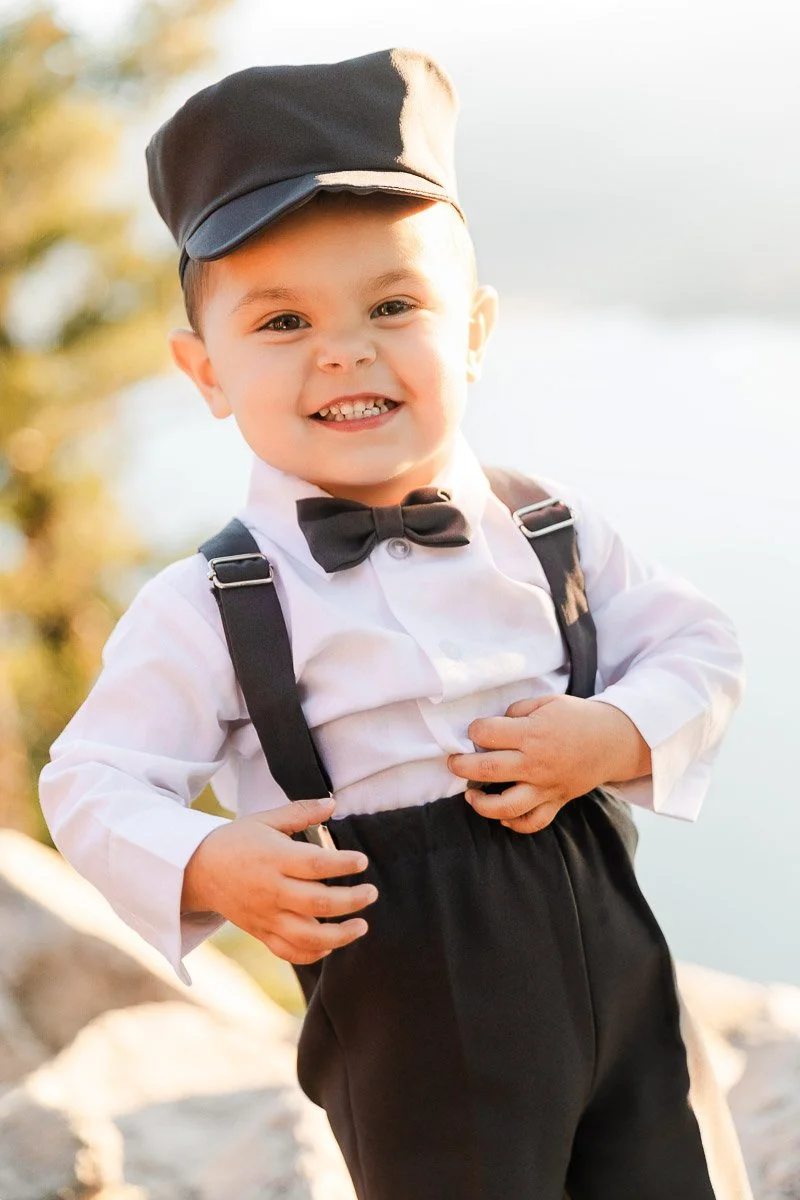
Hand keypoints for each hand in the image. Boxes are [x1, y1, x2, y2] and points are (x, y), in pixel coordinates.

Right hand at [182, 797, 376, 963]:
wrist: (199, 870)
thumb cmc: (237, 841)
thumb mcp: (266, 819)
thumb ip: (301, 812)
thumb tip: (333, 804)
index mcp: (274, 858)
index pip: (315, 865)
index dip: (342, 864)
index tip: (362, 861)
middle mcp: (271, 890)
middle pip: (318, 902)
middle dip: (351, 901)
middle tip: (372, 893)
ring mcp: (266, 916)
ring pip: (306, 935)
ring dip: (339, 936)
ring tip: (362, 927)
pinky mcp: (261, 932)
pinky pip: (289, 951)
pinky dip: (312, 953)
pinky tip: (331, 945)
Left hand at [447, 695, 650, 833]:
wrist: (614, 741)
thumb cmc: (578, 718)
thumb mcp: (547, 702)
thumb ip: (517, 712)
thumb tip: (494, 726)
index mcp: (533, 734)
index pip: (488, 734)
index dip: (474, 730)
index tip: (473, 731)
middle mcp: (536, 764)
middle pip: (488, 770)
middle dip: (461, 766)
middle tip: (454, 762)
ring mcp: (546, 787)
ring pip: (506, 806)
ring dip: (481, 804)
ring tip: (470, 796)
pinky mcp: (556, 802)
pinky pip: (533, 822)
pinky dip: (514, 824)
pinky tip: (502, 817)